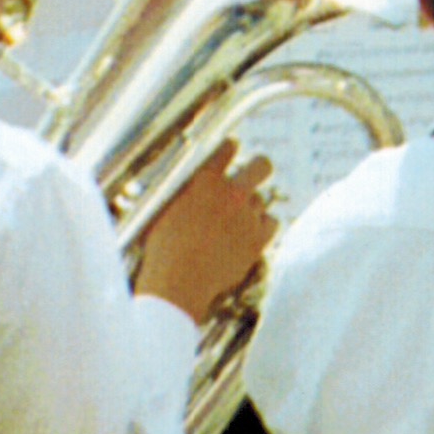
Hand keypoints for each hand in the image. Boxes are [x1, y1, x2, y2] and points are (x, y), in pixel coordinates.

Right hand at [131, 146, 277, 323]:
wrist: (176, 285)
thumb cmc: (161, 250)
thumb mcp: (162, 209)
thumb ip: (182, 190)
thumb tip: (190, 180)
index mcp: (204, 180)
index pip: (227, 148)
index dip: (229, 150)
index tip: (230, 152)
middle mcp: (231, 193)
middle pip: (262, 165)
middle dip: (258, 168)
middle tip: (251, 177)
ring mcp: (247, 215)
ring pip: (260, 200)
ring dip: (248, 209)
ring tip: (229, 227)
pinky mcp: (258, 239)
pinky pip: (272, 222)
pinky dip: (261, 228)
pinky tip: (246, 235)